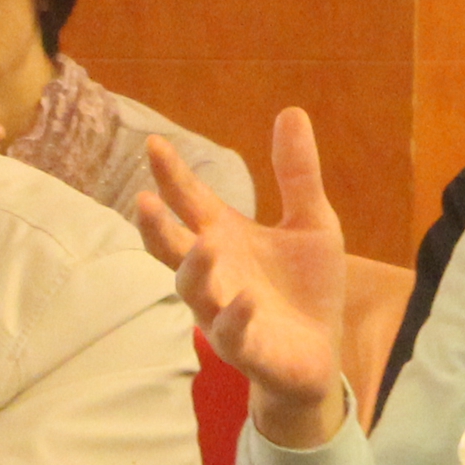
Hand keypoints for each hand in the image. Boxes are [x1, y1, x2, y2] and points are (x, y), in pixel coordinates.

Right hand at [137, 113, 350, 449]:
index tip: (154, 143)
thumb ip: (298, 174)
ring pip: (194, 292)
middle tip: (144, 200)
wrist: (320, 353)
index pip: (190, 202)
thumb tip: (291, 110)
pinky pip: (232, 333)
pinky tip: (244, 298)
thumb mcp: (312, 222)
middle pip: (173, 249)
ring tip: (204, 243)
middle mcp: (216, 273)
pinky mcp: (247, 348)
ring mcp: (224, 312)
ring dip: (195, 269)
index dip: (172, 175)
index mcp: (226, 238)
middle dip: (157, 228)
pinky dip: (235, 316)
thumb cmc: (305, 288)